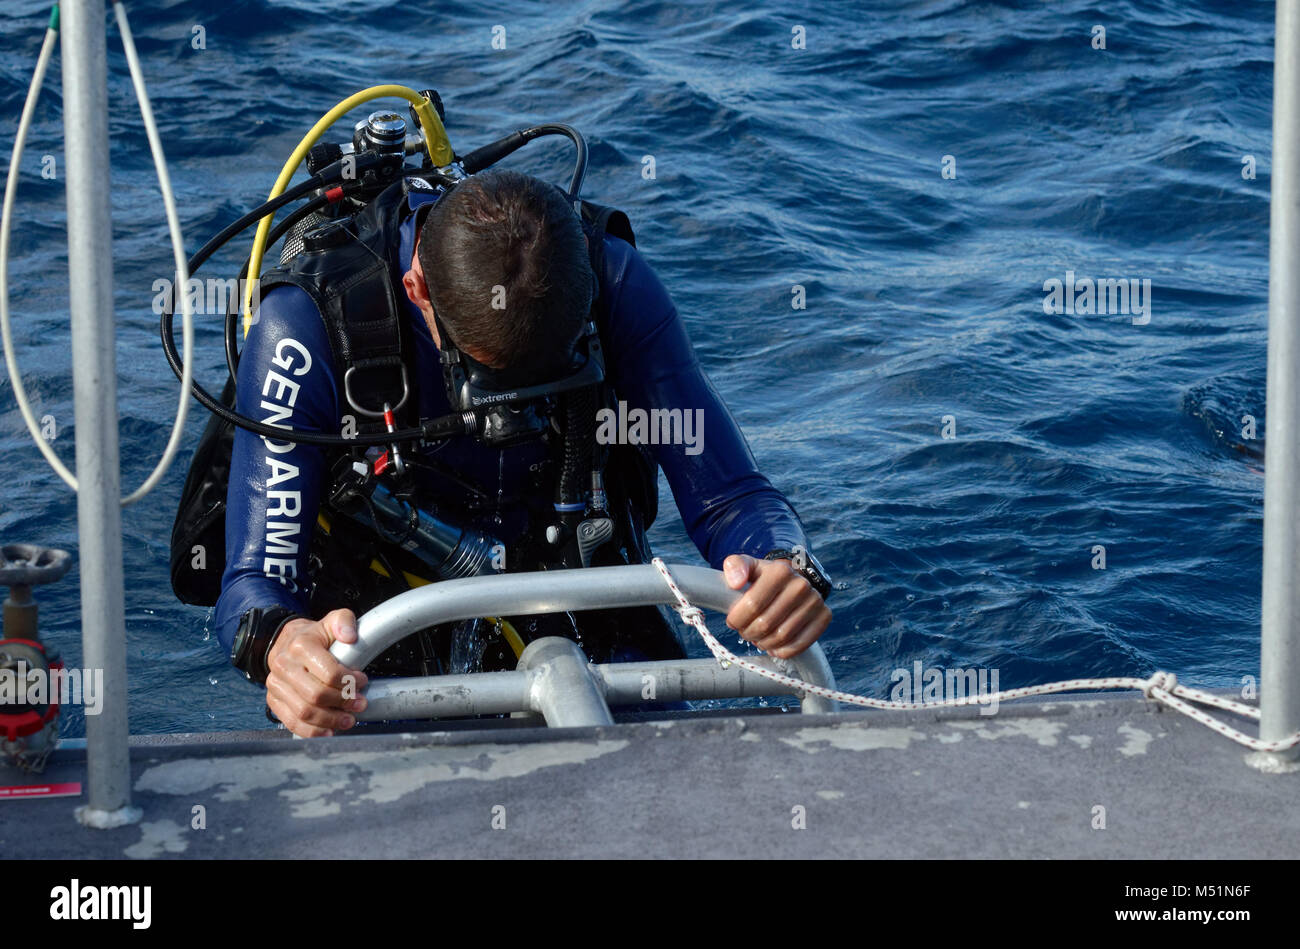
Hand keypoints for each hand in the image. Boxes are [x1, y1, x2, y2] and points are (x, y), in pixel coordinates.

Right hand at [265, 609, 368, 737]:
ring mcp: (275, 684)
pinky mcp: (273, 700)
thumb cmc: (315, 636)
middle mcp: (283, 665)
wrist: (287, 642)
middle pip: (316, 695)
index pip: (329, 672)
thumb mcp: (332, 621)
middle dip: (343, 703)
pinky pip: (291, 722)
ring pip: (304, 712)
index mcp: (300, 645)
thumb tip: (350, 636)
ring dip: (331, 720)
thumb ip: (344, 622)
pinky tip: (329, 731)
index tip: (362, 681)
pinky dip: (312, 731)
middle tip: (360, 704)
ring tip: (349, 720)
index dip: (349, 682)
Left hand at [722, 554, 830, 658]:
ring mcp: (815, 601)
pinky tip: (773, 646)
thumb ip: (735, 566)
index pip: (752, 605)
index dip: (737, 619)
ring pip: (781, 637)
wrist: (793, 582)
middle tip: (744, 631)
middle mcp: (800, 585)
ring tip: (757, 637)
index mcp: (780, 571)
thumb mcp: (748, 567)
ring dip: (763, 643)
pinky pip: (799, 645)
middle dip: (748, 632)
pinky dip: (782, 651)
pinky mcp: (824, 616)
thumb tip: (735, 583)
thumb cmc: (765, 578)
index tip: (733, 621)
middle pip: (765, 624)